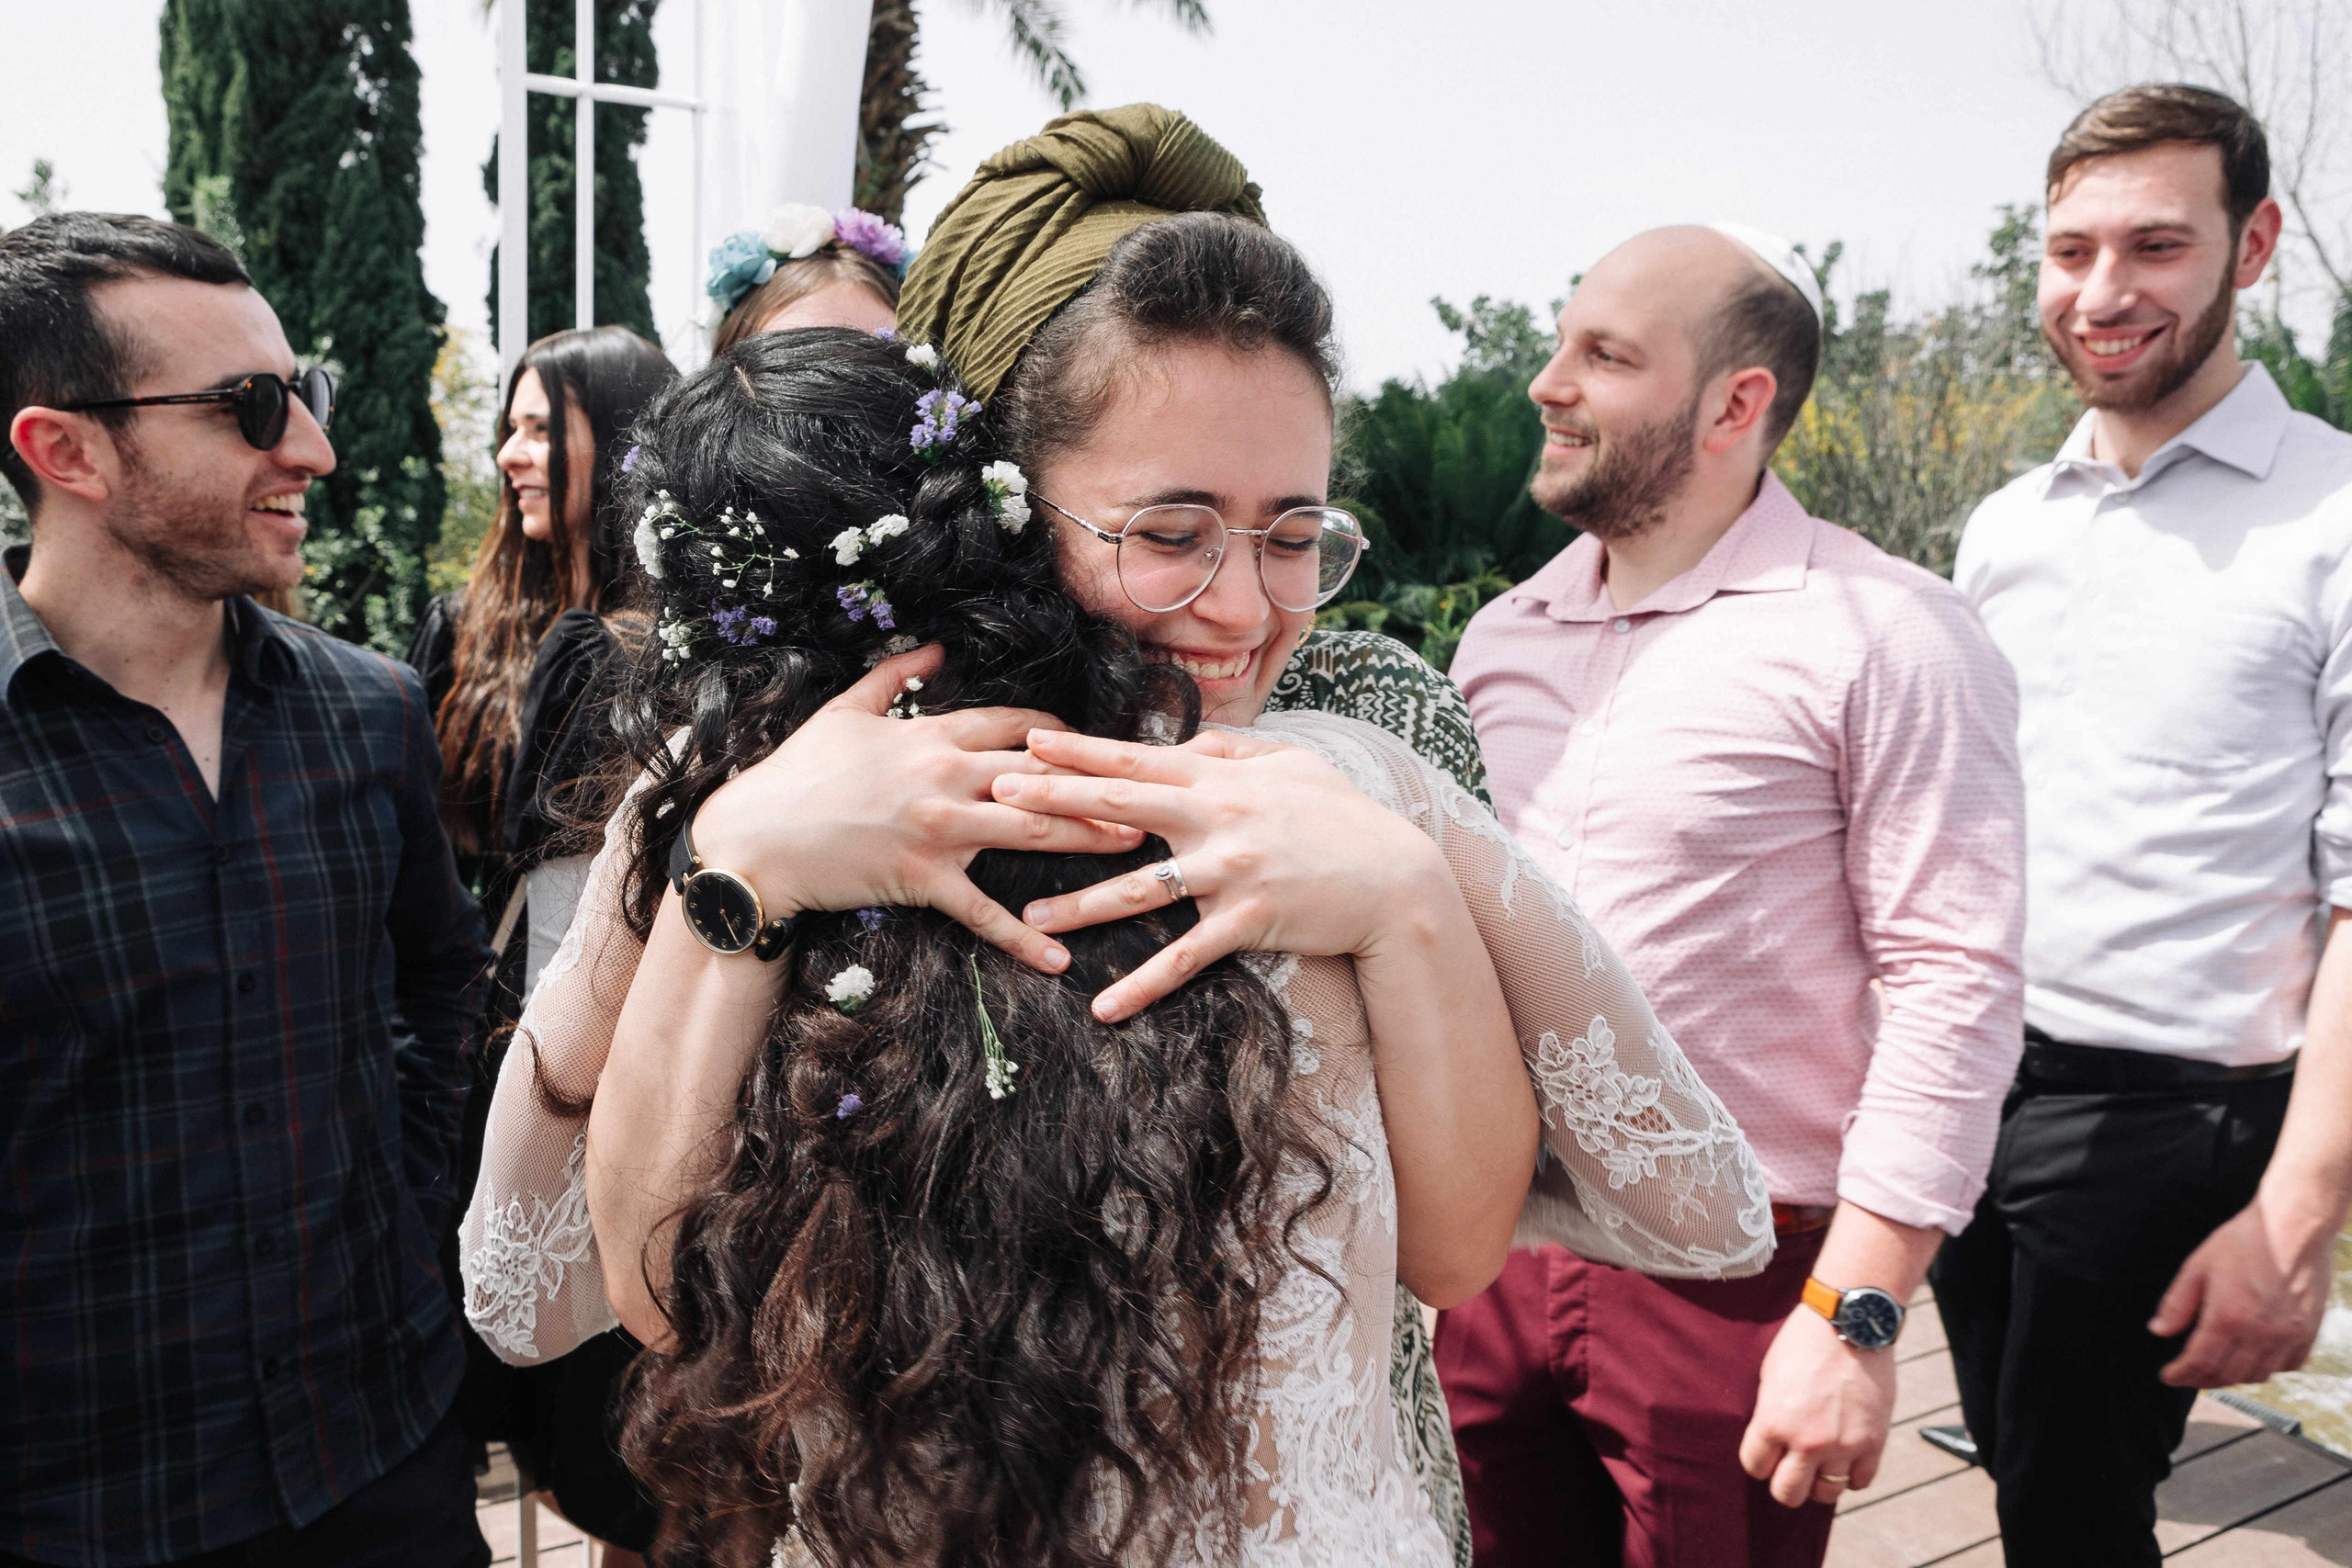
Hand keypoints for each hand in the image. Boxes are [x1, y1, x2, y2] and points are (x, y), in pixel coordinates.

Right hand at [691, 646, 1143, 973]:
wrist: (754, 839)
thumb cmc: (796, 774)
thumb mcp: (843, 711)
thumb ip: (894, 676)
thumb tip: (935, 647)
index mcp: (930, 735)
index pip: (1014, 724)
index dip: (1060, 730)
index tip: (1095, 739)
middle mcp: (943, 776)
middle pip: (1040, 774)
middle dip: (1099, 782)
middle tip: (1150, 791)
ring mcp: (937, 828)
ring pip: (1029, 828)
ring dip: (1088, 839)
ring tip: (1137, 850)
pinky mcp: (922, 877)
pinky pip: (982, 911)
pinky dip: (1021, 937)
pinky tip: (1058, 958)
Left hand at [993, 726, 1454, 1019]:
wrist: (1396, 878)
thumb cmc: (1343, 816)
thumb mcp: (1293, 763)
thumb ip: (1233, 749)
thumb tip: (1184, 743)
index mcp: (1222, 778)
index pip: (1136, 760)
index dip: (1079, 751)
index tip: (1028, 741)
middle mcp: (1218, 819)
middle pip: (1120, 808)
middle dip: (1053, 802)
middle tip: (997, 796)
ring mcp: (1231, 871)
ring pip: (1139, 890)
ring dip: (1080, 905)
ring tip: (1032, 917)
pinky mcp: (1247, 921)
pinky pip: (1184, 959)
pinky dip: (1144, 986)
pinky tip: (1104, 1007)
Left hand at [1739, 1305, 1896, 1508]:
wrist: (1849, 1323)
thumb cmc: (1803, 1343)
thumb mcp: (1770, 1377)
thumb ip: (1770, 1415)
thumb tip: (1770, 1442)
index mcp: (1773, 1422)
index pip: (1755, 1467)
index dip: (1759, 1462)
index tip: (1766, 1454)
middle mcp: (1806, 1441)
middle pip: (1787, 1493)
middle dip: (1785, 1485)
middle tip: (1791, 1470)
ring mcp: (1843, 1445)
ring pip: (1826, 1493)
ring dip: (1820, 1483)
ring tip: (1820, 1466)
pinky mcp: (1873, 1441)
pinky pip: (1860, 1481)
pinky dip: (1852, 1476)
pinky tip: (1846, 1460)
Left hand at [2150, 1190, 2335, 1386]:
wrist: (2293, 1226)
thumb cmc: (2245, 1241)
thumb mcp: (2198, 1265)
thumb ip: (2177, 1302)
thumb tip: (2159, 1330)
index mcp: (2228, 1318)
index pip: (2199, 1362)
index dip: (2180, 1374)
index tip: (2168, 1376)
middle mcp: (2260, 1333)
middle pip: (2227, 1375)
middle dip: (2202, 1380)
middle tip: (2188, 1375)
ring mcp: (2288, 1335)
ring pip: (2258, 1375)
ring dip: (2234, 1378)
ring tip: (2217, 1369)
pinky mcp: (2309, 1331)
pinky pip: (2289, 1365)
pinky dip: (2269, 1369)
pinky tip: (2254, 1359)